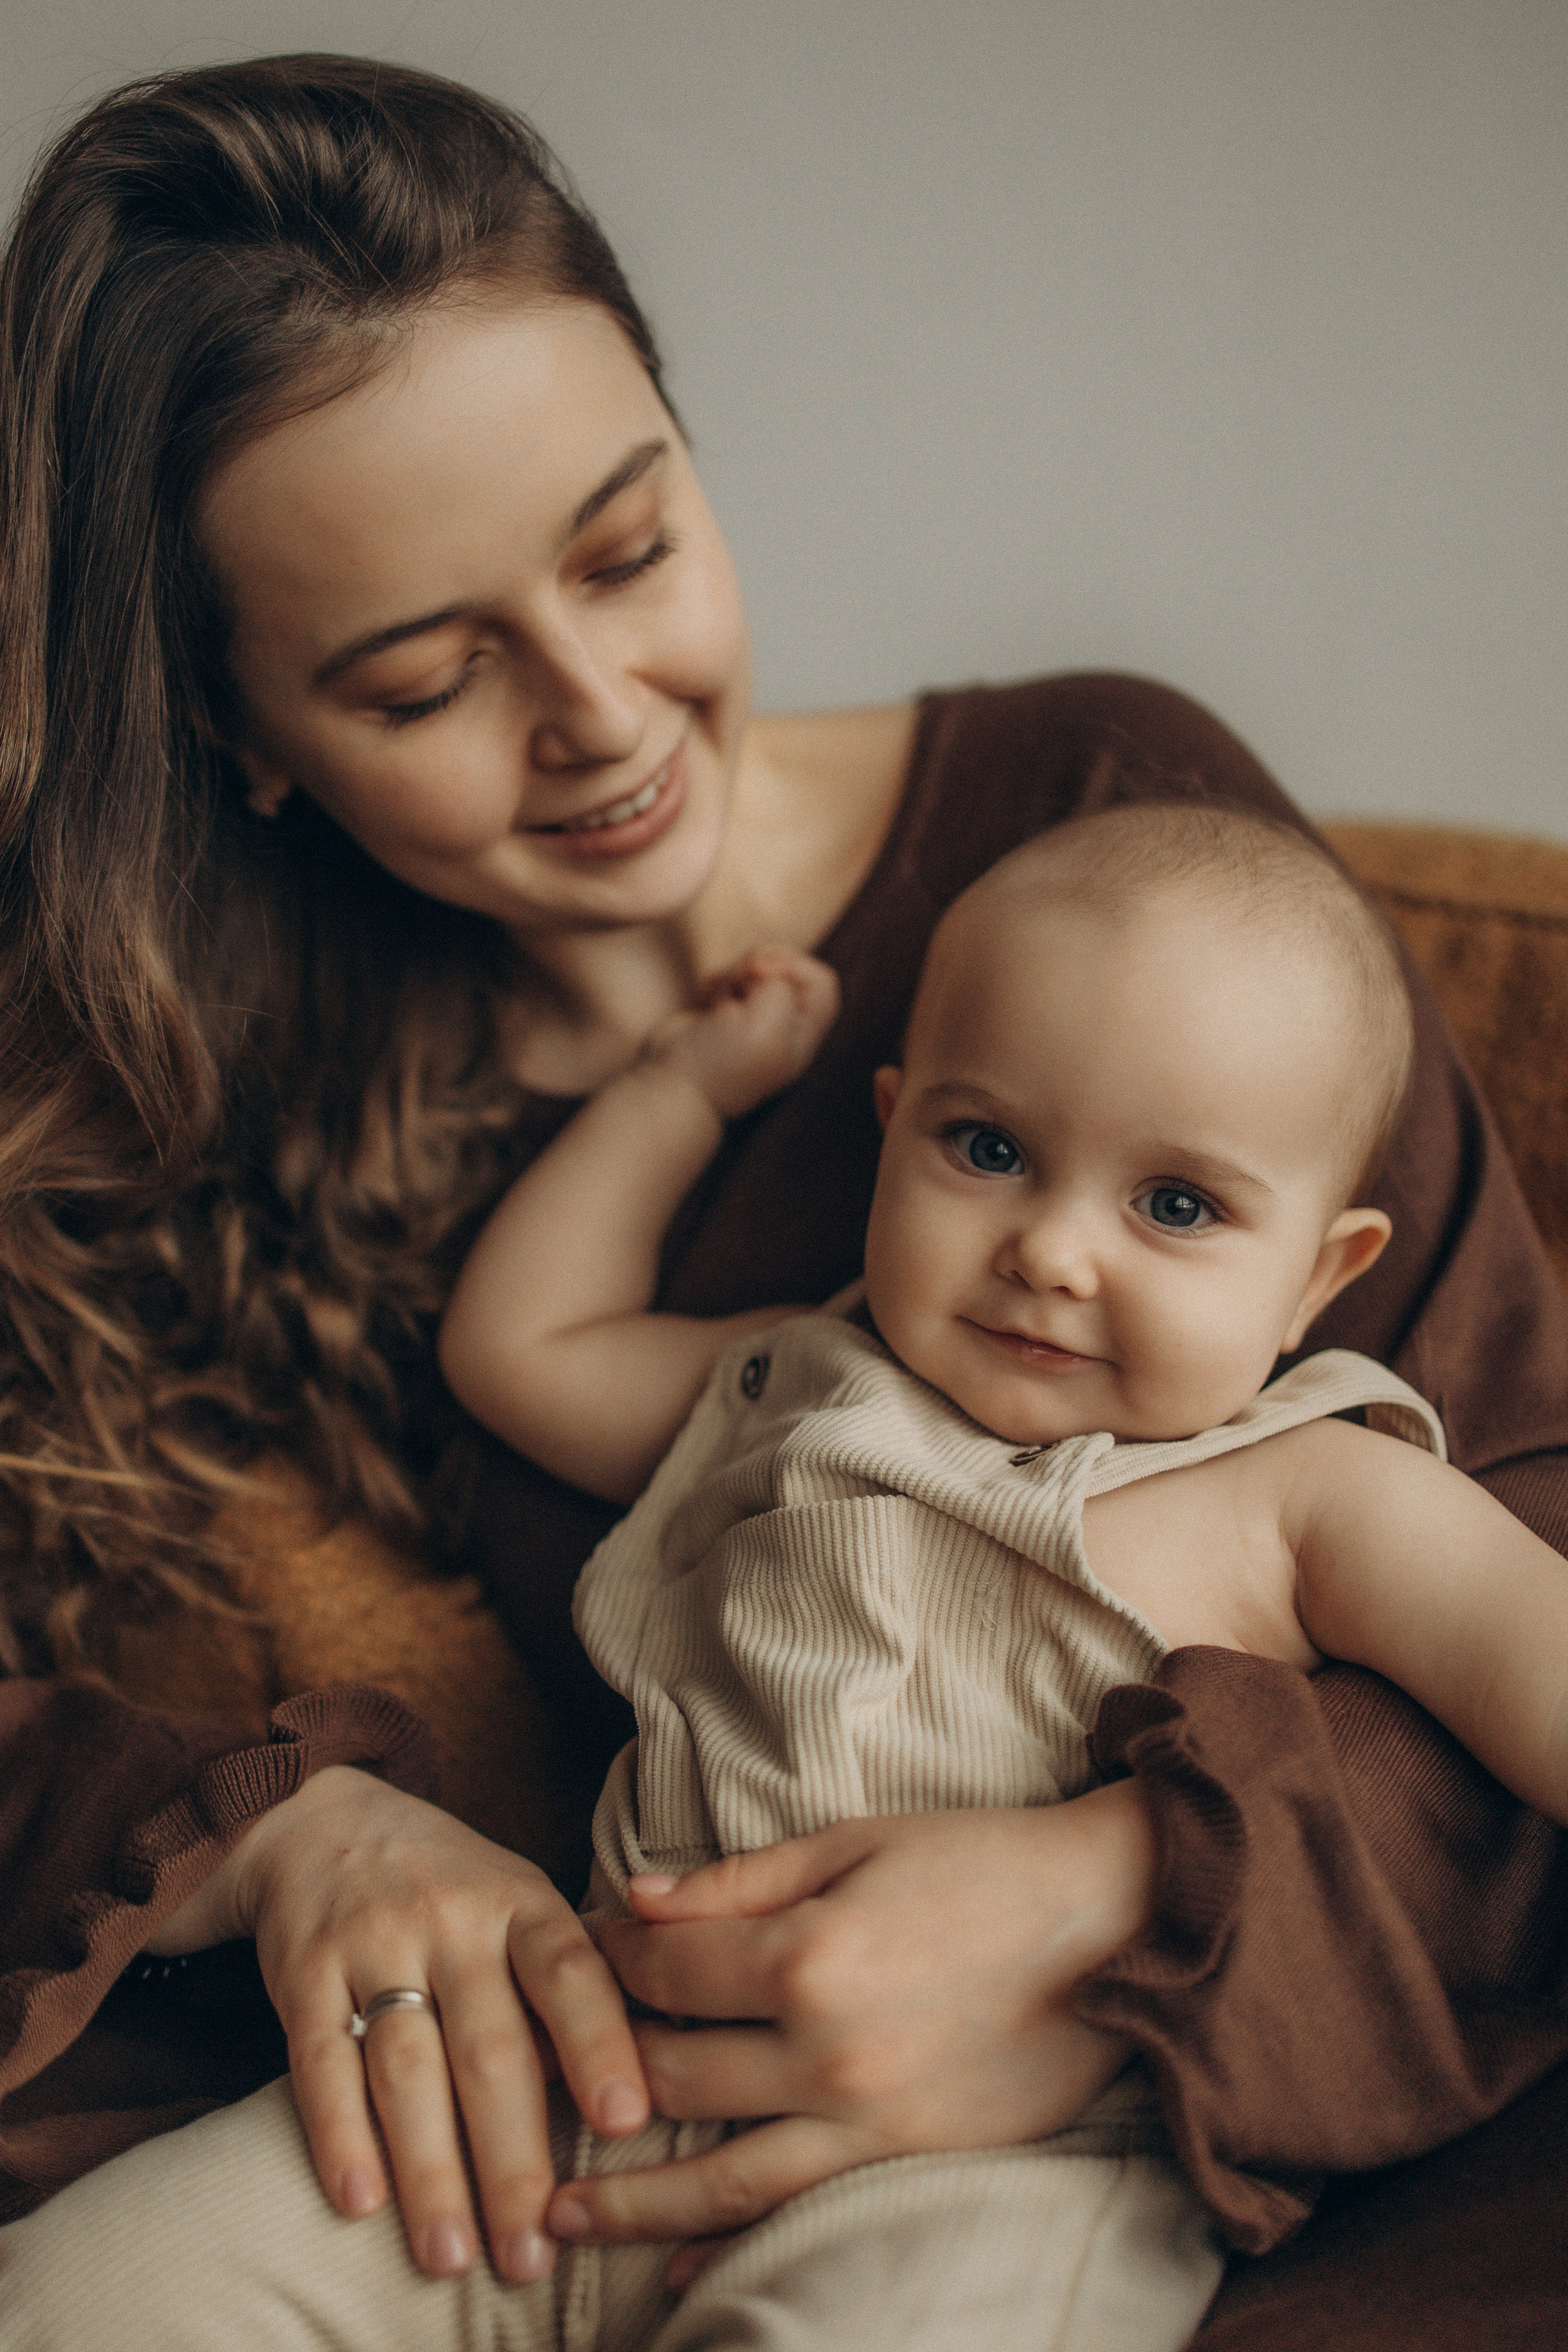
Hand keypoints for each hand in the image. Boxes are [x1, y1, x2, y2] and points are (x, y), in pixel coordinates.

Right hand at [149, 1766, 650, 2284]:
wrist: (320, 1817)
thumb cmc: (451, 1886)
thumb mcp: (519, 1900)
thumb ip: (567, 1984)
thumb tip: (636, 2093)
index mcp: (521, 1901)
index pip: (569, 1972)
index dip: (600, 2042)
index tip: (627, 2121)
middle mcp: (451, 1918)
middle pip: (489, 2048)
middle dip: (512, 2159)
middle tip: (531, 2252)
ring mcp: (373, 1941)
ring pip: (407, 2068)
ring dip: (429, 2169)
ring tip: (451, 2255)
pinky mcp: (303, 1970)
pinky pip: (321, 2060)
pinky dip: (339, 2133)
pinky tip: (360, 2200)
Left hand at [546, 1789, 1153, 2279]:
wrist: (1110, 1924)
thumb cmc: (979, 1862)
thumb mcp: (854, 1841)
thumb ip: (738, 1881)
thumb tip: (634, 1900)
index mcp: (806, 1955)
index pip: (664, 1971)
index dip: (607, 1959)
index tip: (578, 1956)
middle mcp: (826, 2051)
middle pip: (674, 2075)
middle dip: (600, 2071)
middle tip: (545, 2075)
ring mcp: (868, 2118)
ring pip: (718, 2176)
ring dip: (629, 2199)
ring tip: (556, 2215)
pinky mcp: (908, 2157)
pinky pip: (796, 2211)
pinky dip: (726, 2245)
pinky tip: (672, 2270)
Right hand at [641, 948, 840, 1120]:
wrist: (676, 1084)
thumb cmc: (724, 1062)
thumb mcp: (769, 1023)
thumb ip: (780, 986)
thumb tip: (761, 972)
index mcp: (802, 1032)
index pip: (821, 980)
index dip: (795, 966)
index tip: (762, 975)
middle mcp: (782, 1023)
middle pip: (788, 966)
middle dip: (761, 961)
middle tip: (741, 975)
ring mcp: (752, 1016)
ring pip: (756, 967)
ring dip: (735, 971)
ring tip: (718, 995)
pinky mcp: (724, 1011)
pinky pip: (729, 977)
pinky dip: (718, 979)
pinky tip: (706, 998)